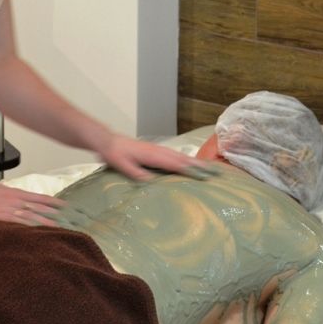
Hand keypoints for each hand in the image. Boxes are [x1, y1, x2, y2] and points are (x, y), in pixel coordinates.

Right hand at [0, 178, 64, 225]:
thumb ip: (9, 197)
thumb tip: (18, 201)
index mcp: (15, 193)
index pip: (39, 197)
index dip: (53, 202)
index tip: (65, 206)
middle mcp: (14, 200)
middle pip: (39, 208)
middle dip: (54, 214)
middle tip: (67, 220)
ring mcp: (7, 209)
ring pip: (31, 217)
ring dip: (44, 223)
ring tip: (58, 229)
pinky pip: (17, 224)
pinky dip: (27, 229)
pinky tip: (35, 234)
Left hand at [98, 135, 216, 181]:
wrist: (108, 141)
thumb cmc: (115, 155)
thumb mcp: (123, 166)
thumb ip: (137, 174)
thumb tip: (152, 182)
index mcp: (153, 155)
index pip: (175, 164)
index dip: (190, 170)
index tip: (204, 175)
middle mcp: (158, 151)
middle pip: (182, 158)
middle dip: (198, 165)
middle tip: (214, 172)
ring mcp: (157, 149)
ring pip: (179, 155)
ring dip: (193, 161)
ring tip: (207, 167)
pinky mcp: (154, 150)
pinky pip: (173, 155)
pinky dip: (183, 159)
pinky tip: (187, 163)